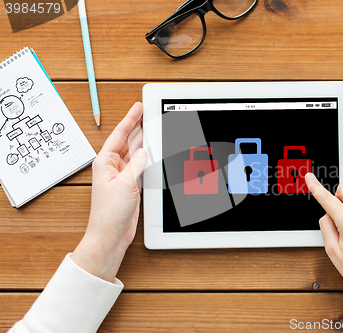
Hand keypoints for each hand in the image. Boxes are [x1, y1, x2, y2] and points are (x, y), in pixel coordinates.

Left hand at [72, 102, 147, 281]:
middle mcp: (113, 167)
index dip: (130, 119)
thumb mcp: (126, 184)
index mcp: (105, 162)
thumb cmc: (110, 213)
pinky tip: (155, 152)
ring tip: (155, 127)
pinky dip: (149, 159)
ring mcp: (123, 176)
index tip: (138, 107)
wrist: (111, 234)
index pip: (120, 134)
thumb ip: (137, 164)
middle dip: (139, 127)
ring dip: (145, 142)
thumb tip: (144, 151)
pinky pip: (142, 166)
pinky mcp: (131, 185)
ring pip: (137, 153)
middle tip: (149, 113)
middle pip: (129, 141)